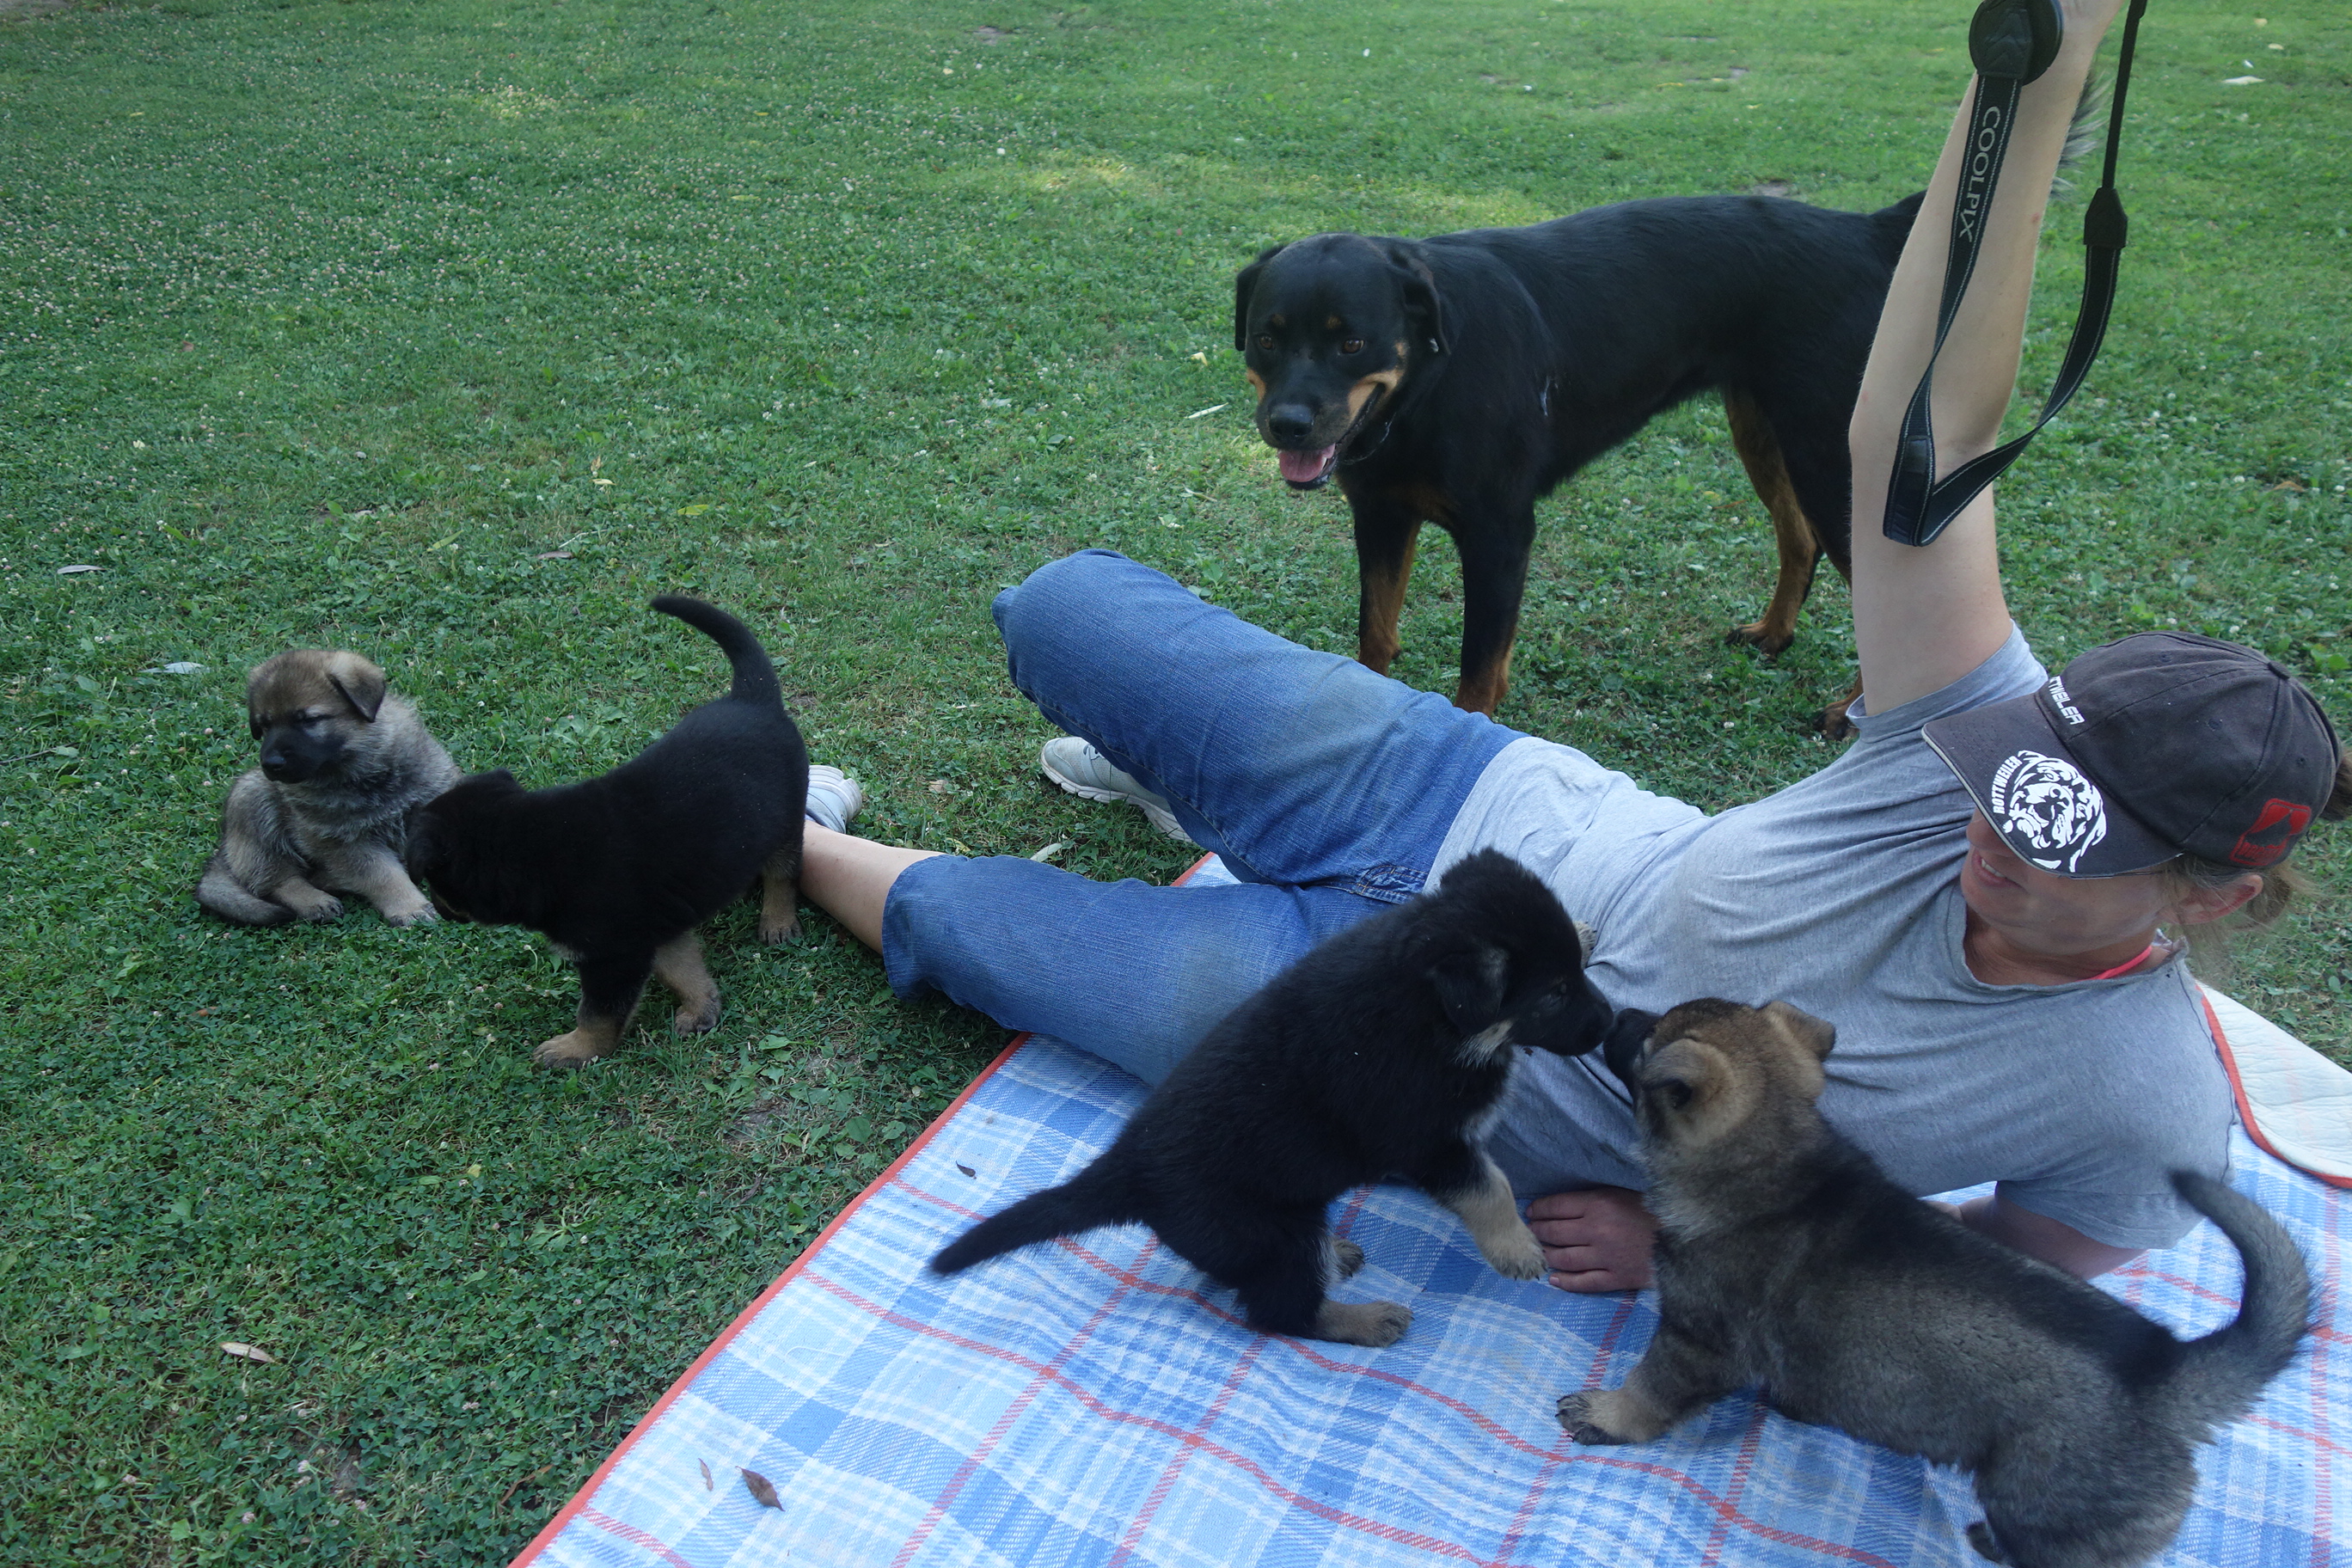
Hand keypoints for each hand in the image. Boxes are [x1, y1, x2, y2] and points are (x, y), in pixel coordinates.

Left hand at [1523, 1186, 1656, 1292]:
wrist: (1689, 1239)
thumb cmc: (1658, 1211)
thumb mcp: (1627, 1193)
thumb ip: (1599, 1198)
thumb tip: (1567, 1204)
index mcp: (1600, 1204)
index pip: (1558, 1206)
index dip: (1540, 1209)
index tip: (1531, 1212)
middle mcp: (1597, 1230)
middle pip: (1555, 1232)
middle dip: (1538, 1232)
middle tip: (1530, 1233)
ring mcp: (1606, 1257)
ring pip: (1565, 1258)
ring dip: (1548, 1255)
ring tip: (1541, 1253)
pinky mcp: (1617, 1278)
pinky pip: (1584, 1282)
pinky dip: (1566, 1282)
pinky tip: (1554, 1279)